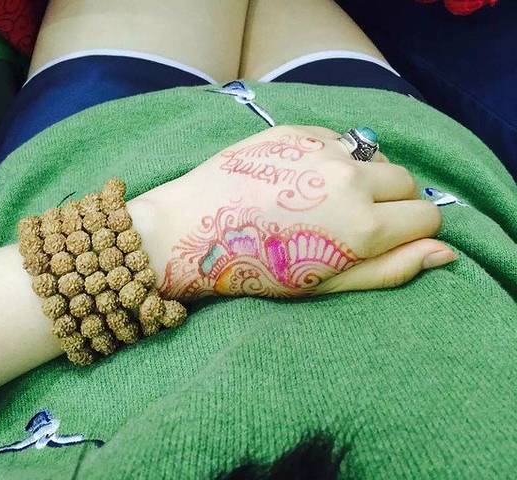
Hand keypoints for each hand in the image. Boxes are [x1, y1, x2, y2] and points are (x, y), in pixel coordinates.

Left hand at [132, 125, 455, 298]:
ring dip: (362, 176)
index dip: (410, 232)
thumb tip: (445, 253)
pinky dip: (331, 158)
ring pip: (374, 156)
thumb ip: (390, 269)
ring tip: (321, 200)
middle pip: (406, 181)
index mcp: (363, 225)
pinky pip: (337, 140)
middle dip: (391, 202)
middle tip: (350, 222)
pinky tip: (298, 181)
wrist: (189, 230)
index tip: (384, 240)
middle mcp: (350, 178)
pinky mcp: (295, 131)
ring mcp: (322, 149)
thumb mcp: (325, 285)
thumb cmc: (254, 269)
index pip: (427, 216)